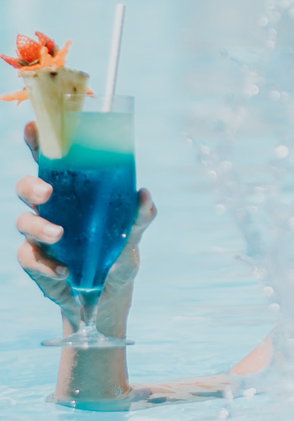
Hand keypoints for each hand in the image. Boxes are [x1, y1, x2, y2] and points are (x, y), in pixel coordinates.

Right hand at [16, 121, 155, 336]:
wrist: (109, 294)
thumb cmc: (118, 253)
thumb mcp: (132, 235)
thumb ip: (139, 217)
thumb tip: (143, 194)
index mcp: (72, 191)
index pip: (50, 160)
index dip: (38, 142)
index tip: (34, 126)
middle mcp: (51, 209)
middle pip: (25, 187)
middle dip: (31, 186)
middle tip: (47, 193)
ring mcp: (39, 235)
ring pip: (22, 221)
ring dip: (38, 227)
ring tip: (58, 235)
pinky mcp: (35, 261)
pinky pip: (28, 257)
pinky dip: (44, 264)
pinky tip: (64, 271)